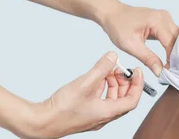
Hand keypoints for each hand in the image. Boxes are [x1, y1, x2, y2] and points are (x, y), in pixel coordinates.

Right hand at [27, 52, 143, 138]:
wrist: (40, 122)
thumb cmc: (61, 109)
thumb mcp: (85, 83)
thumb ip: (101, 68)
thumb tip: (113, 56)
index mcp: (108, 113)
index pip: (133, 100)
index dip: (138, 84)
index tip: (137, 71)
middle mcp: (103, 117)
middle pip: (123, 99)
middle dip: (125, 82)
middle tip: (120, 69)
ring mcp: (94, 116)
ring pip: (112, 99)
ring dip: (113, 84)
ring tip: (108, 71)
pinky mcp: (85, 113)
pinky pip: (100, 99)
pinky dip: (102, 88)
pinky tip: (97, 78)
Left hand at [100, 3, 178, 75]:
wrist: (112, 14)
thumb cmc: (118, 26)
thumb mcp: (130, 45)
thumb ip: (147, 58)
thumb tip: (160, 71)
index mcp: (157, 20)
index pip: (171, 43)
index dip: (172, 59)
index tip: (170, 73)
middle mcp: (164, 16)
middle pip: (178, 39)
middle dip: (177, 55)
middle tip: (172, 71)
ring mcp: (165, 17)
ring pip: (177, 37)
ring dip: (175, 51)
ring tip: (171, 65)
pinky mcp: (163, 21)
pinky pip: (172, 34)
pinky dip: (171, 46)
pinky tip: (168, 56)